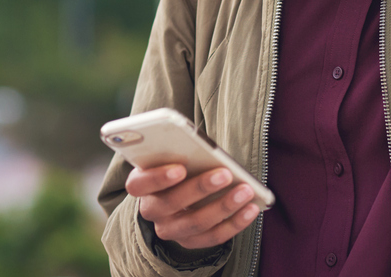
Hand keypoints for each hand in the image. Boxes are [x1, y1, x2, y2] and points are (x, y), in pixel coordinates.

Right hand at [126, 163, 260, 250]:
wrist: (175, 195)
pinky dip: (235, 223)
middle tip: (225, 174)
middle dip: (201, 187)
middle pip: (172, 203)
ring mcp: (170, 229)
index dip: (158, 178)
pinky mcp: (190, 241)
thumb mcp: (170, 156)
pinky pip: (213, 237)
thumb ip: (180, 152)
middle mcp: (151, 210)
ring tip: (246, 190)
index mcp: (141, 185)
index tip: (180, 168)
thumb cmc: (176, 164)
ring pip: (196, 223)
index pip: (139, 184)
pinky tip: (251, 208)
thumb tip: (206, 149)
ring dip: (224, 206)